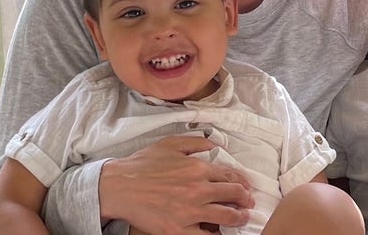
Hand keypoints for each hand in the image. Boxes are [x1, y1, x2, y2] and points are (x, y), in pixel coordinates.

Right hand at [100, 136, 253, 233]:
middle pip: (234, 195)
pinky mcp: (178, 230)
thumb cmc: (141, 165)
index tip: (246, 187)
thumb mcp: (170, 144)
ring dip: (238, 218)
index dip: (242, 183)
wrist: (118, 186)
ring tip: (241, 219)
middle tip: (248, 204)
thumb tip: (215, 145)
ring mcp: (190, 211)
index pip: (230, 176)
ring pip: (226, 217)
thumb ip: (196, 142)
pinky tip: (219, 233)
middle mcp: (198, 189)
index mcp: (198, 168)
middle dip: (245, 200)